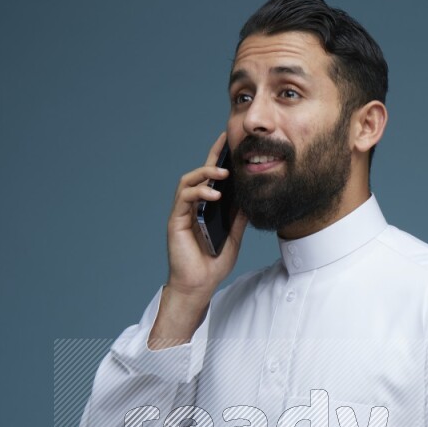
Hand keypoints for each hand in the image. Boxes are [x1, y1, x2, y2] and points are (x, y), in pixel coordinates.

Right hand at [165, 130, 248, 301]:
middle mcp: (193, 206)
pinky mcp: (176, 220)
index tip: (232, 142)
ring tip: (223, 172)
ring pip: (189, 181)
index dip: (220, 159)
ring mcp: (183, 212)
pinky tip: (214, 194)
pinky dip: (199, 192)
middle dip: (213, 155)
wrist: (199, 285)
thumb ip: (239, 218)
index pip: (213, 179)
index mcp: (206, 208)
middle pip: (200, 173)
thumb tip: (251, 198)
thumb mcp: (234, 237)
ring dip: (205, 173)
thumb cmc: (213, 264)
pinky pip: (185, 198)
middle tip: (226, 141)